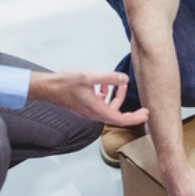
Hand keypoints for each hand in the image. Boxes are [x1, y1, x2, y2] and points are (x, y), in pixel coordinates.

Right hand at [29, 70, 148, 125]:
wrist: (48, 87)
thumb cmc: (65, 83)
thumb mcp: (89, 76)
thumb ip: (109, 78)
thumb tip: (124, 79)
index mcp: (97, 110)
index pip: (121, 119)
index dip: (135, 118)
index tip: (146, 114)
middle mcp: (93, 113)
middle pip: (116, 114)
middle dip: (127, 106)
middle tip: (136, 100)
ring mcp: (88, 111)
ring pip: (108, 108)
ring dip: (115, 97)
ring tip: (118, 84)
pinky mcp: (84, 106)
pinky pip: (100, 104)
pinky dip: (105, 96)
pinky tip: (103, 85)